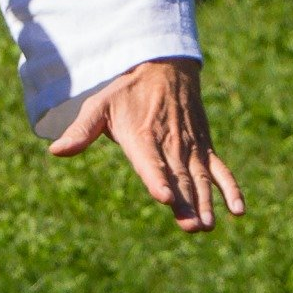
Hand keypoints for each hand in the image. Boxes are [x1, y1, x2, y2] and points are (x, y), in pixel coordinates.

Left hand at [49, 58, 243, 232]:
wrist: (163, 66)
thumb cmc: (125, 92)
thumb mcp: (99, 106)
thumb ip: (80, 131)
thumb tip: (55, 151)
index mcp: (141, 136)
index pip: (149, 161)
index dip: (157, 179)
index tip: (165, 197)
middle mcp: (169, 144)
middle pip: (179, 177)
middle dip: (185, 202)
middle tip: (193, 225)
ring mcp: (190, 148)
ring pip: (200, 178)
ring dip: (205, 202)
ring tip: (207, 225)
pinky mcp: (205, 148)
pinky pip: (220, 170)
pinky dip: (231, 188)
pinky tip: (238, 210)